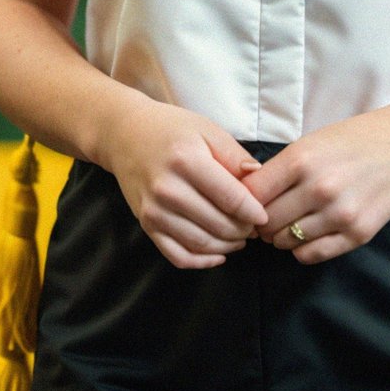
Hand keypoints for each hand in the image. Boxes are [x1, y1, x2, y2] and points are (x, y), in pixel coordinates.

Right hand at [100, 93, 268, 268]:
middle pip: (218, 224)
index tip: (265, 216)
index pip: (230, 198)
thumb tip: (259, 178)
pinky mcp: (146, 225)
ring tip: (241, 238)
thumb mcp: (206, 129)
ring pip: (201, 243)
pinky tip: (218, 255)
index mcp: (186, 160)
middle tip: (255, 227)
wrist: (124, 135)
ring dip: (227, 247)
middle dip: (243, 230)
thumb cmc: (170, 129)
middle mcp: (167, 189)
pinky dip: (201, 262)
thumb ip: (234, 154)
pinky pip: (177, 255)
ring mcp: (154, 211)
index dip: (253, 212)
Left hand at [238, 106, 389, 264]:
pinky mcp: (358, 234)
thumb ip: (278, 170)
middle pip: (266, 222)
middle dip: (261, 223)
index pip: (251, 195)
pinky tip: (307, 234)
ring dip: (281, 236)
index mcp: (301, 160)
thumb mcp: (309, 142)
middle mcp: (319, 188)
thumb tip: (243, 196)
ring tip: (289, 223)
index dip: (243, 202)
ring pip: (286, 241)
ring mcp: (340, 214)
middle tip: (266, 218)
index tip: (247, 204)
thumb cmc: (350, 140)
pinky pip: (312, 255)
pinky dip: (302, 249)